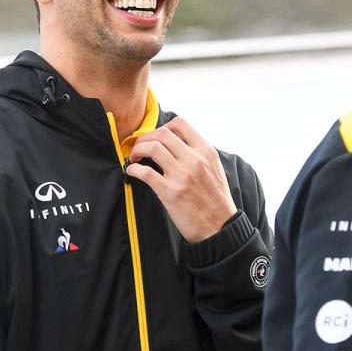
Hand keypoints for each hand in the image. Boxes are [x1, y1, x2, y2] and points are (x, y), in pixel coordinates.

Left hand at [127, 117, 236, 242]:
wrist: (220, 227)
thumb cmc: (215, 199)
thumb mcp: (214, 168)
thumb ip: (198, 153)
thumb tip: (176, 143)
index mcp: (206, 151)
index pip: (180, 123)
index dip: (162, 127)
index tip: (156, 137)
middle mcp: (195, 159)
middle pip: (162, 133)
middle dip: (145, 137)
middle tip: (140, 147)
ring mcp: (182, 175)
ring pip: (152, 148)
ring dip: (137, 150)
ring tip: (135, 158)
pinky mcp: (171, 192)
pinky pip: (145, 172)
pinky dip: (134, 169)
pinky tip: (132, 172)